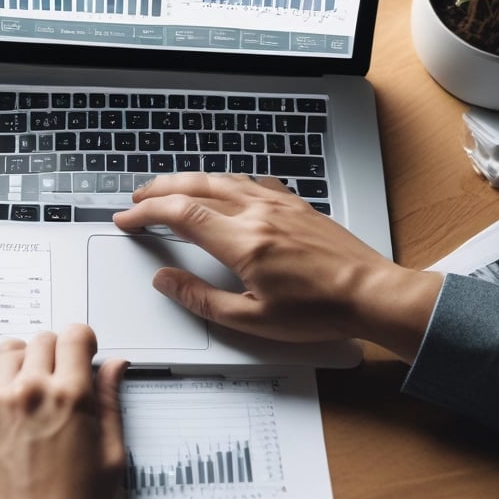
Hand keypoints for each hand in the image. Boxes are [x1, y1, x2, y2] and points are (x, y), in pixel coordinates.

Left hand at [0, 325, 128, 498]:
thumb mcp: (110, 452)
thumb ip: (111, 400)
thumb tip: (114, 366)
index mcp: (69, 396)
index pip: (74, 335)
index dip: (84, 341)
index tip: (85, 352)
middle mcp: (30, 392)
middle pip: (43, 339)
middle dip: (58, 351)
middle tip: (65, 376)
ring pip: (11, 352)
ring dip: (28, 362)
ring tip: (38, 390)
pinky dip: (5, 387)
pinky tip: (20, 414)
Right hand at [112, 173, 441, 360]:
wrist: (371, 293)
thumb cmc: (319, 311)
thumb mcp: (251, 320)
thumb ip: (201, 299)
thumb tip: (165, 280)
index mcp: (242, 242)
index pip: (180, 214)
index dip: (145, 213)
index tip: (127, 219)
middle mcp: (258, 214)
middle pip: (195, 186)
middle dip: (159, 189)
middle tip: (137, 198)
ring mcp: (279, 204)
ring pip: (223, 179)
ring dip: (190, 181)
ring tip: (171, 190)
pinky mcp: (297, 204)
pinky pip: (254, 181)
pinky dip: (228, 181)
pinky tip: (227, 188)